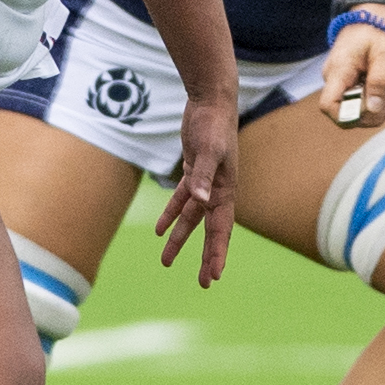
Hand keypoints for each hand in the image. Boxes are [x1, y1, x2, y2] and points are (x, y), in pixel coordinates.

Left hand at [154, 100, 237, 285]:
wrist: (212, 101)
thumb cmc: (213, 124)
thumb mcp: (207, 149)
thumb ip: (202, 176)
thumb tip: (200, 201)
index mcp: (225, 191)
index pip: (221, 230)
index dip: (217, 254)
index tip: (213, 277)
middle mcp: (218, 191)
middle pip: (210, 231)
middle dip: (206, 257)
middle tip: (203, 283)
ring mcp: (205, 182)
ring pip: (192, 218)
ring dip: (180, 239)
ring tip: (165, 261)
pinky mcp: (193, 172)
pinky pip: (182, 200)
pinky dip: (171, 214)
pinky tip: (159, 230)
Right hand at [319, 16, 384, 128]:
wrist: (371, 14)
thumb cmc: (378, 31)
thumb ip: (378, 82)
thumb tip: (373, 109)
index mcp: (338, 70)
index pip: (329, 106)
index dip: (349, 115)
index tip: (373, 108)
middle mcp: (333, 77)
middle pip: (342, 112)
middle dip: (368, 114)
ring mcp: (337, 79)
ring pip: (350, 108)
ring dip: (372, 108)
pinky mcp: (345, 80)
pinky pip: (354, 99)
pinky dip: (370, 100)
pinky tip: (384, 91)